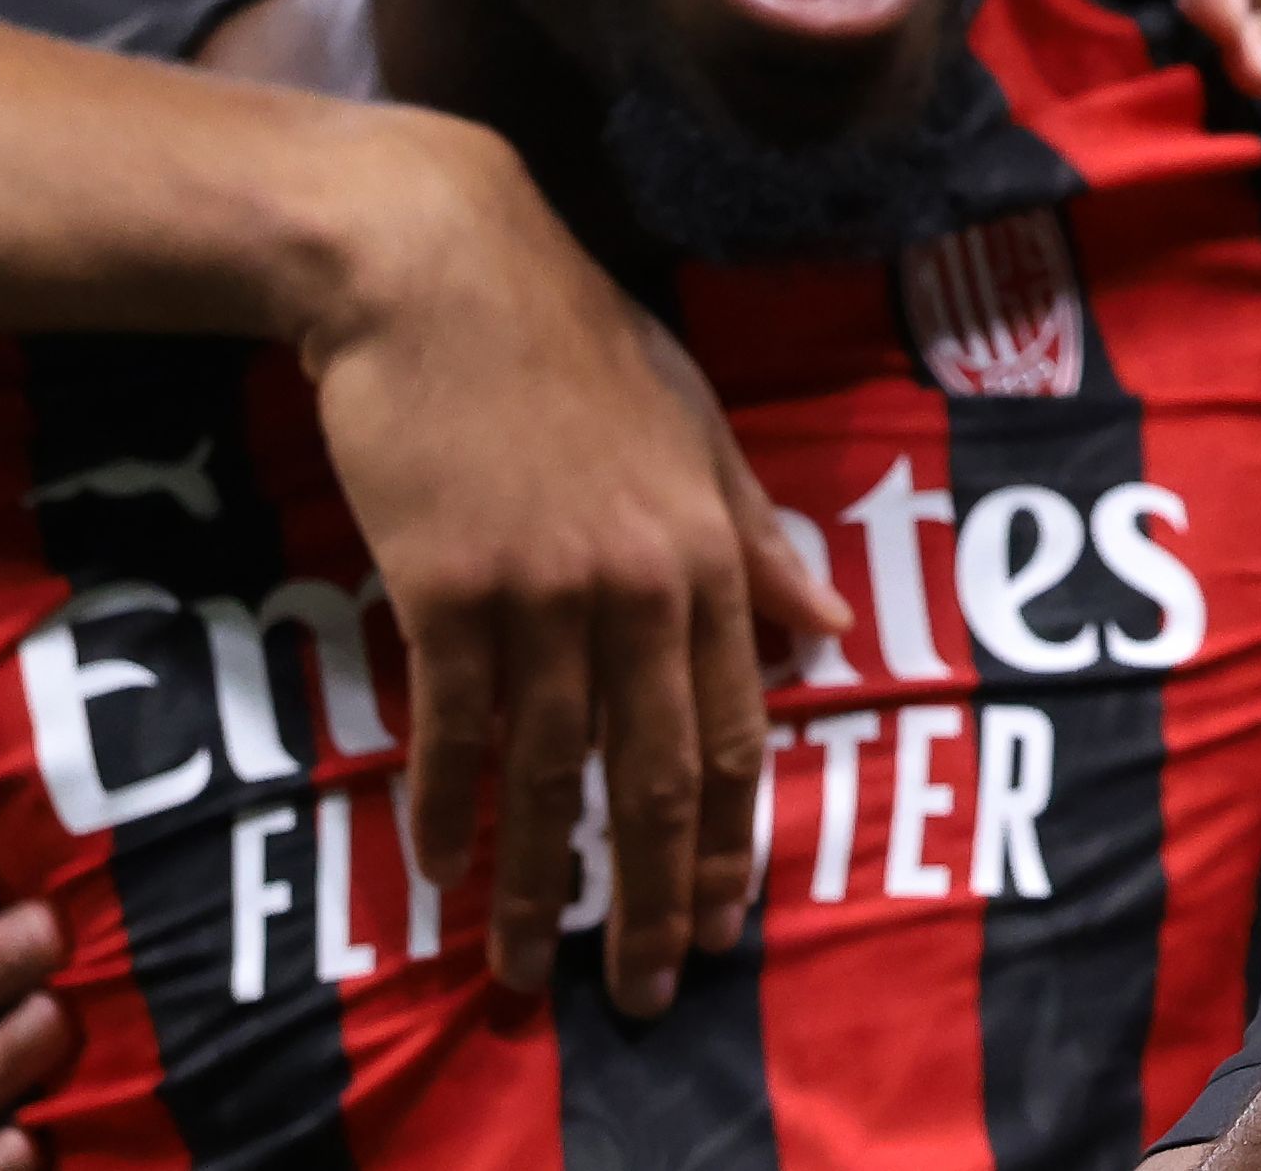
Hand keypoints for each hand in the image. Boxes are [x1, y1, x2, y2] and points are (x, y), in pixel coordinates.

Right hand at [294, 115, 851, 1015]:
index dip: (733, 838)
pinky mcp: (445, 589)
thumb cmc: (568, 337)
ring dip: (533, 884)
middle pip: (658, 776)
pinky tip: (438, 867)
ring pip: (549, 774)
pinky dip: (444, 808)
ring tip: (520, 966)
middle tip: (648, 989)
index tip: (727, 920)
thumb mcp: (692, 423)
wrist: (438, 271)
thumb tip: (822, 626)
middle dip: (653, 898)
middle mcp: (640, 586)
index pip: (737, 727)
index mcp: (707, 550)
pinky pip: (452, 729)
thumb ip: (752, 534)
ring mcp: (543, 592)